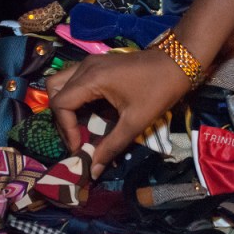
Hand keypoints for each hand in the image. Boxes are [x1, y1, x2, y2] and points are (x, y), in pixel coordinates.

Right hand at [46, 49, 190, 178]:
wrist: (179, 62)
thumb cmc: (159, 90)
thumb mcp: (136, 121)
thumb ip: (112, 146)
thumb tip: (94, 170)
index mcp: (91, 79)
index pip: (60, 104)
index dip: (65, 129)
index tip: (79, 147)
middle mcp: (85, 67)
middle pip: (55, 91)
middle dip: (60, 118)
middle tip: (76, 138)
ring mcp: (91, 62)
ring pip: (62, 82)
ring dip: (65, 105)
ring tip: (79, 126)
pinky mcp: (99, 64)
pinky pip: (76, 80)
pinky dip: (75, 97)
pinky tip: (90, 114)